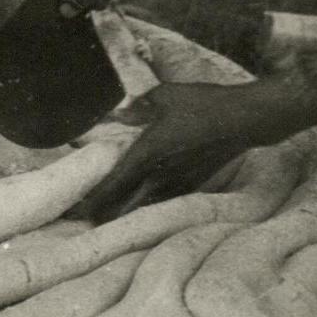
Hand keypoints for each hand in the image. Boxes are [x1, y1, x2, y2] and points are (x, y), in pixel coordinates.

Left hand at [70, 74, 316, 222]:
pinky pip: (162, 202)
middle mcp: (159, 176)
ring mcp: (177, 184)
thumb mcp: (165, 96)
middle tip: (84, 221)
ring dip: (124, 214)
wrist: (242, 121)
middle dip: (103, 215)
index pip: (112, 186)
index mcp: (147, 154)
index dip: (92, 201)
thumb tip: (118, 114)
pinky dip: (147, 207)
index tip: (74, 211)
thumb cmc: (203, 105)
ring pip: (143, 208)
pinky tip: (142, 206)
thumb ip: (137, 107)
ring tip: (107, 219)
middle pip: (123, 206)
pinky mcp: (192, 185)